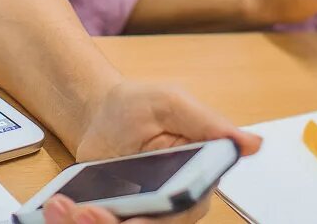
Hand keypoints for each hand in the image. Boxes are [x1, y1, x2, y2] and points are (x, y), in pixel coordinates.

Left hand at [48, 80, 259, 223]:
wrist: (98, 111)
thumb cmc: (141, 105)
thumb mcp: (171, 104)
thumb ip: (208, 124)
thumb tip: (251, 143)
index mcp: (198, 178)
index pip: (187, 210)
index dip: (162, 218)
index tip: (136, 220)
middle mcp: (174, 204)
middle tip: (91, 214)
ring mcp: (144, 214)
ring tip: (75, 210)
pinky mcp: (115, 217)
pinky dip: (79, 221)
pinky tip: (65, 209)